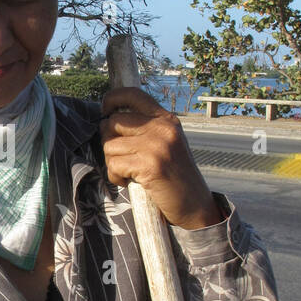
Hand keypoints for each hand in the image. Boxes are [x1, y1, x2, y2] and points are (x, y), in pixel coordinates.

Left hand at [99, 87, 225, 228]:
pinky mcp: (150, 164)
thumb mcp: (165, 144)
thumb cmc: (174, 178)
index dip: (112, 99)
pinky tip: (130, 182)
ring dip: (112, 163)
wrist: (195, 206)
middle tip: (121, 159)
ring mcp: (157, 145)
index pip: (133, 94)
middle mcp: (163, 128)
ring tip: (129, 173)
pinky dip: (116, 177)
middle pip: (112, 122)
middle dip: (109, 142)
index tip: (105, 110)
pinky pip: (114, 165)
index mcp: (167, 119)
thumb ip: (145, 130)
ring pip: (109, 145)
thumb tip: (107, 120)